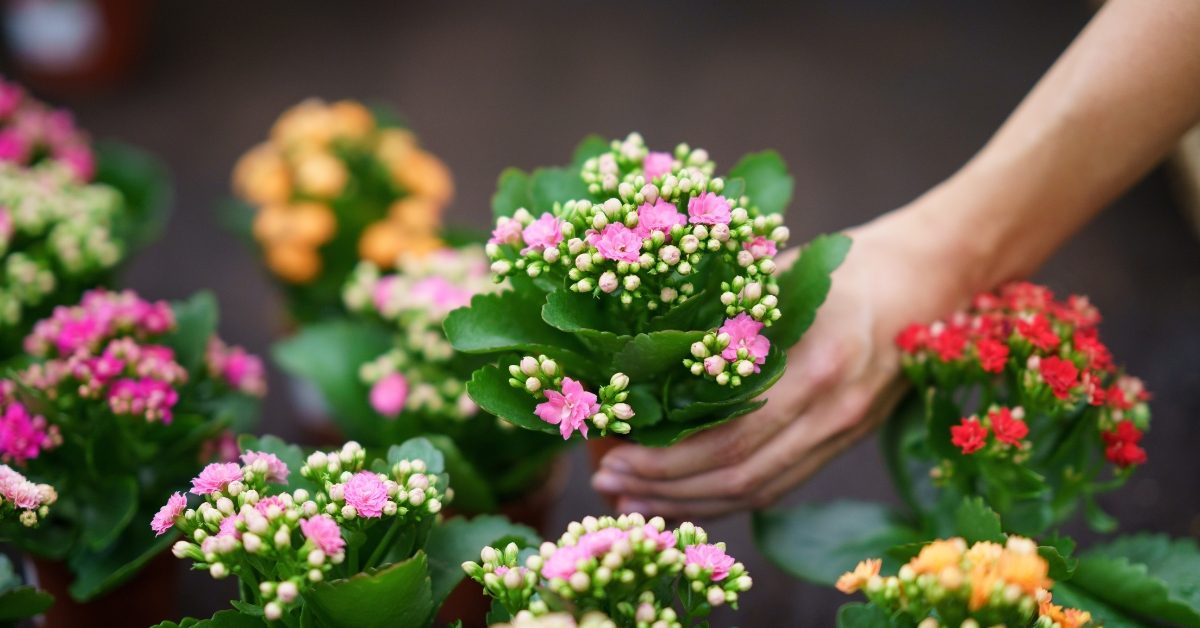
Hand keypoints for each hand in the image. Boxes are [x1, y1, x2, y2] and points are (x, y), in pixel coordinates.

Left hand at [592, 210, 975, 517]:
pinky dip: (728, 500)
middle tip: (606, 485)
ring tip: (633, 502)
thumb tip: (642, 354)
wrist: (933, 278)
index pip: (730, 437)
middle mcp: (831, 412)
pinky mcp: (843, 441)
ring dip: (691, 504)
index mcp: (815, 366)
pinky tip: (685, 499)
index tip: (613, 454)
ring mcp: (842, 433)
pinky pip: (780, 485)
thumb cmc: (849, 264)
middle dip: (666, 489)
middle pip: (740, 477)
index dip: (667, 459)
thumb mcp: (783, 274)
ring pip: (759, 491)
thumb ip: (726, 317)